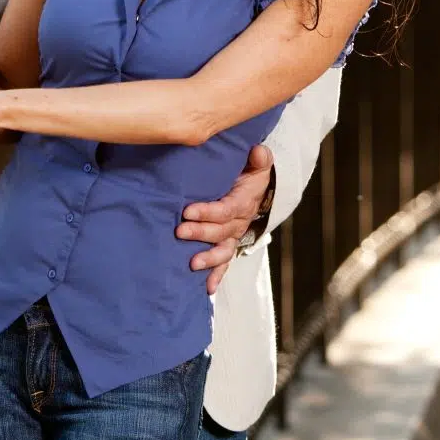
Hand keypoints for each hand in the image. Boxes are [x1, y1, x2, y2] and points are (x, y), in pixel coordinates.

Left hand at [179, 144, 272, 294]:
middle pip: (220, 231)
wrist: (259, 193)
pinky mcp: (229, 246)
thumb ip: (258, 158)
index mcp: (243, 202)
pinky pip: (225, 264)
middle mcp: (239, 223)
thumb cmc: (251, 176)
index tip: (188, 211)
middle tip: (180, 231)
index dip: (208, 212)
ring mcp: (234, 237)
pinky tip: (206, 288)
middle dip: (201, 233)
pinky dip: (217, 276)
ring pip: (223, 251)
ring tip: (192, 263)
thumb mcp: (257, 164)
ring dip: (209, 258)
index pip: (226, 209)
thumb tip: (257, 152)